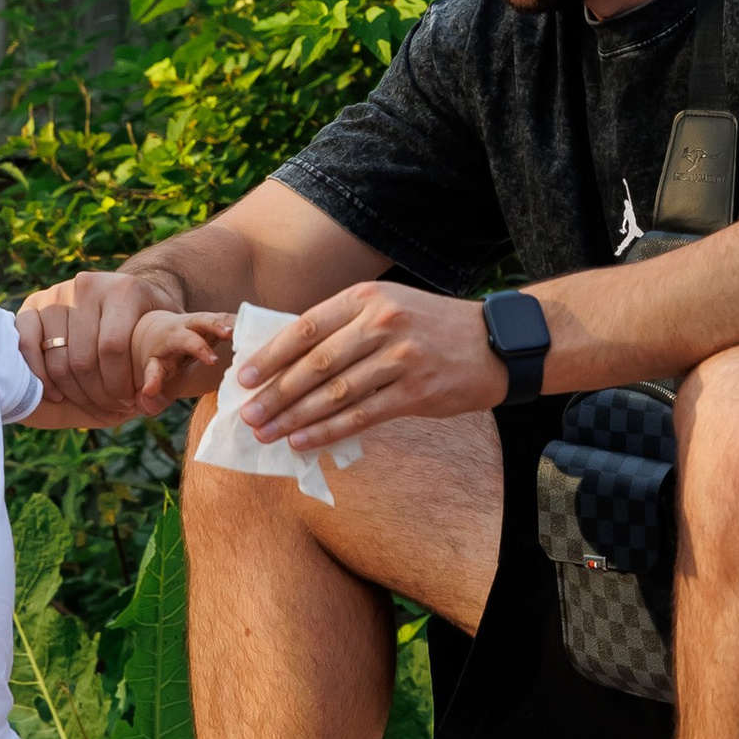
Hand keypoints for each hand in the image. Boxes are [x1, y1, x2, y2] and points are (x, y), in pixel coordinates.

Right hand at [20, 271, 217, 421]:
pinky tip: (55, 393)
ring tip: (88, 404)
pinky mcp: (33, 304)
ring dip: (69, 391)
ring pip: (55, 357)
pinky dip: (37, 375)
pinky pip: (25, 344)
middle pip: (82, 357)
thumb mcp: (169, 336)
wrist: (124, 296)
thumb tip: (150, 403)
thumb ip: (167, 368)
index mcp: (124, 290)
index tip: (129, 403)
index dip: (119, 384)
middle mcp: (87, 285)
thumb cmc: (149, 323)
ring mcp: (57, 293)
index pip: (113, 348)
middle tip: (108, 409)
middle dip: (96, 393)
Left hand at [236, 280, 505, 450]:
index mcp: (366, 298)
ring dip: (295, 417)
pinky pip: (361, 416)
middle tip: (248, 415)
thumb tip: (287, 359)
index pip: (306, 327)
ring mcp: (400, 358)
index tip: (244, 377)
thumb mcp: (388, 307)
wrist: (494, 344)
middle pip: (315, 364)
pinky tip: (304, 441)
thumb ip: (343, 326)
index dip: (271, 355)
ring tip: (268, 433)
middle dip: (276, 393)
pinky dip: (328, 431)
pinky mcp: (415, 391)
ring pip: (334, 393)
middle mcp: (381, 323)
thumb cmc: (430, 326)